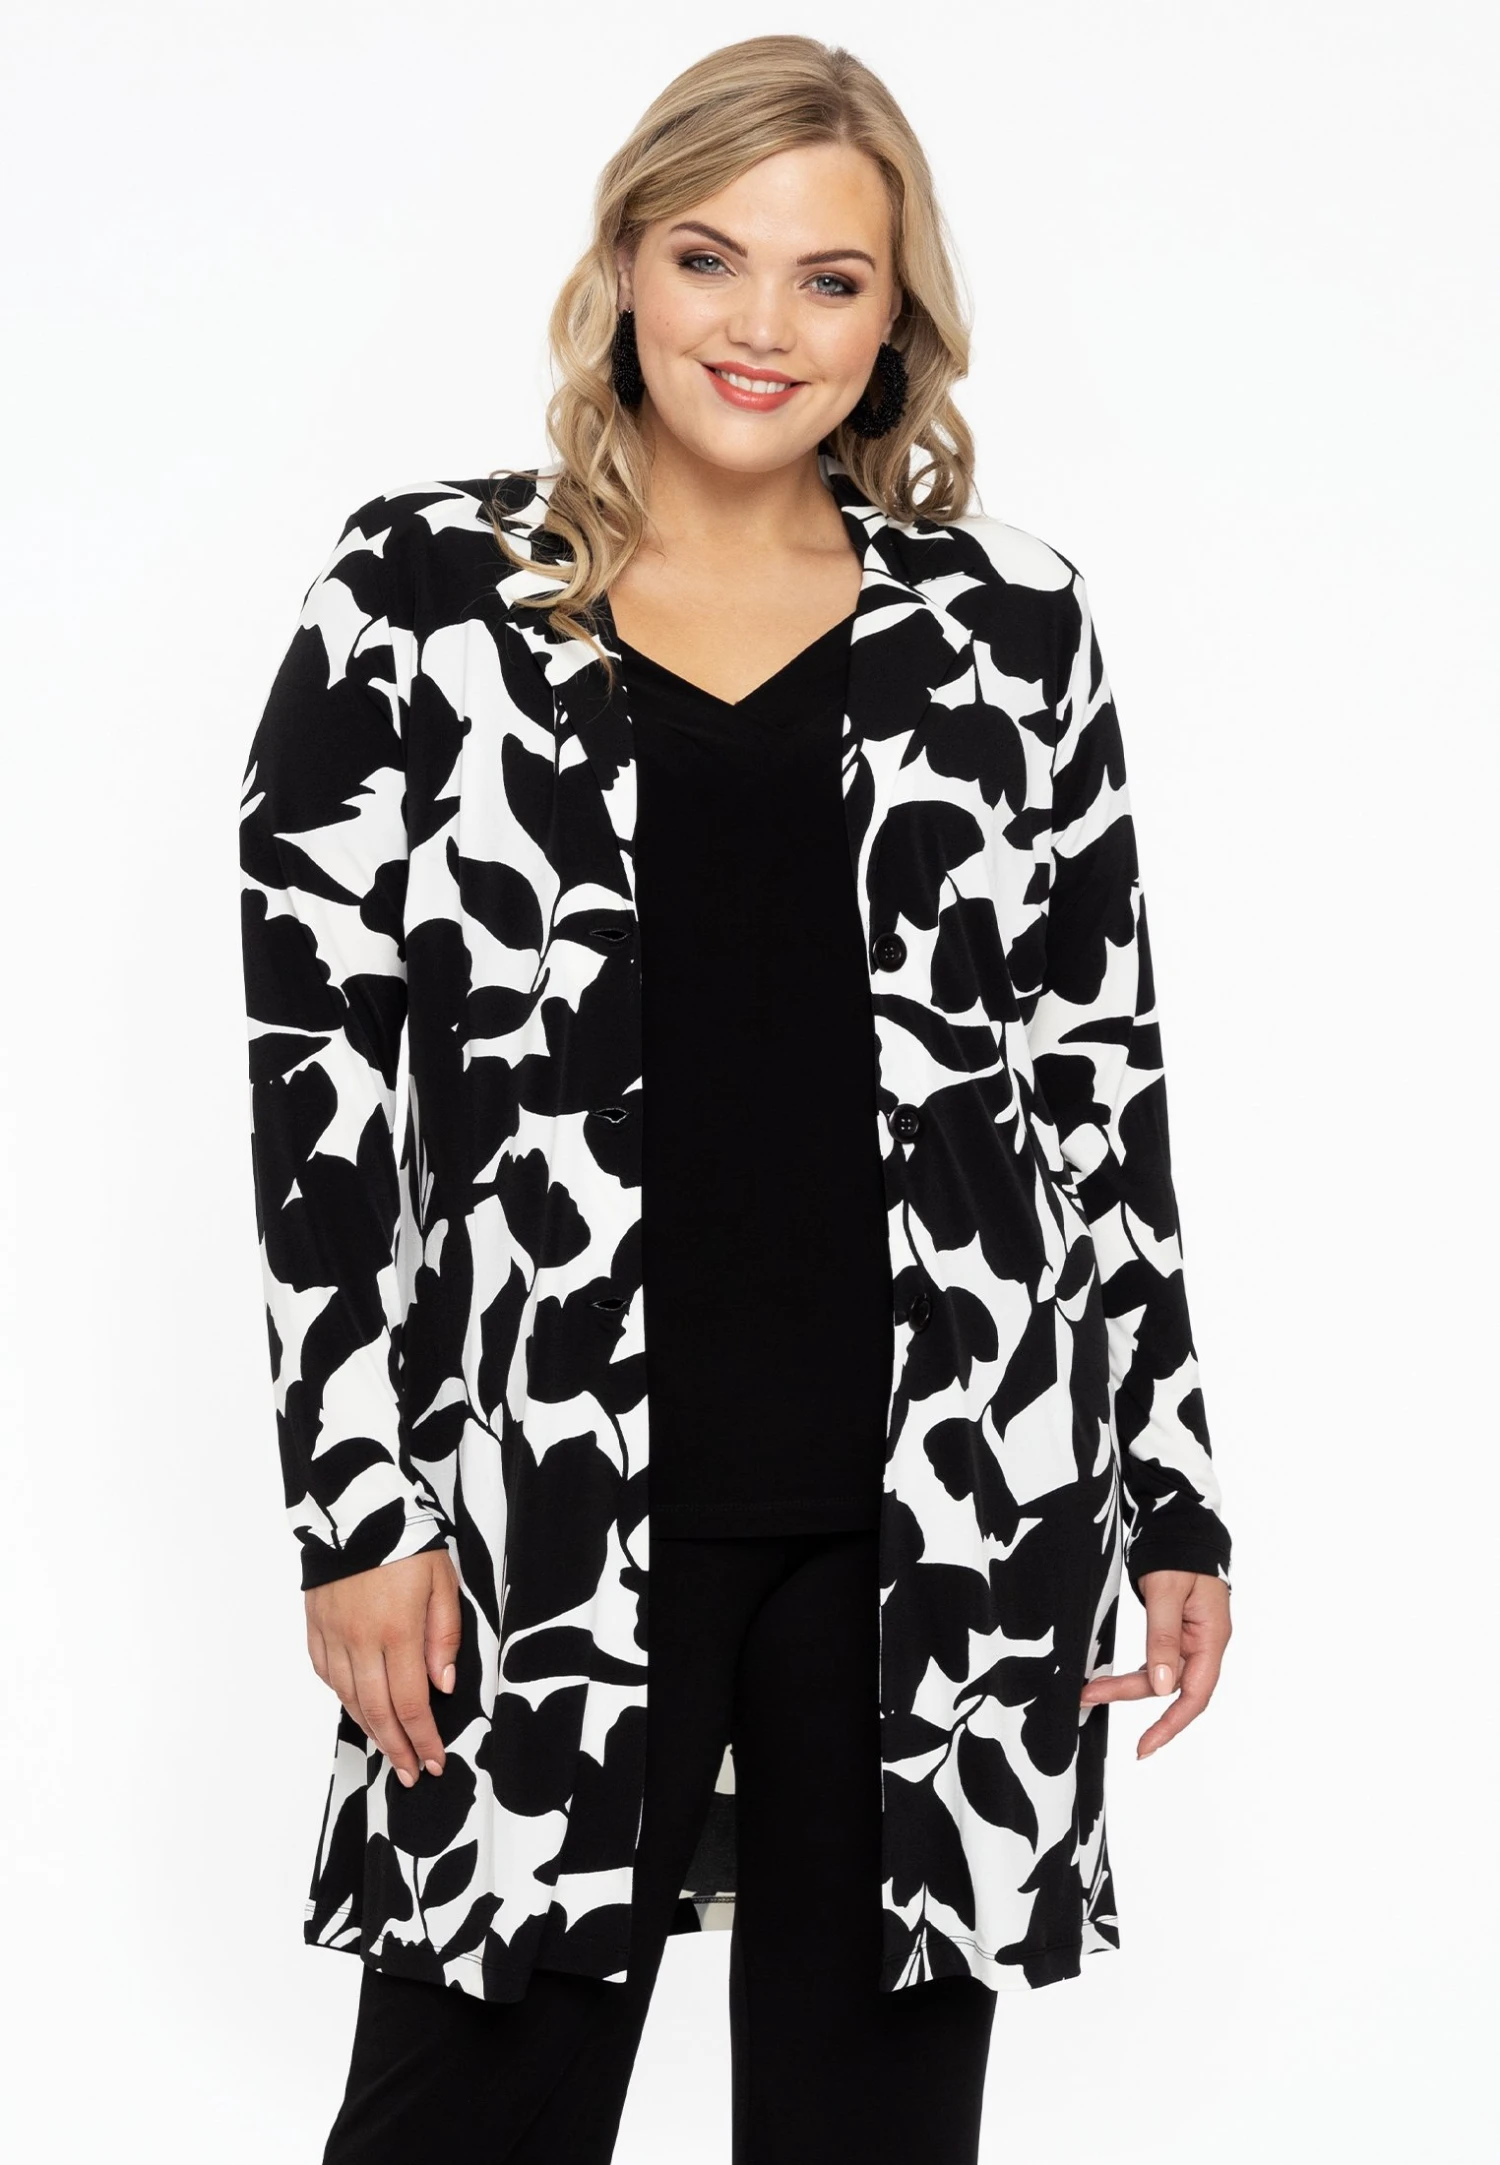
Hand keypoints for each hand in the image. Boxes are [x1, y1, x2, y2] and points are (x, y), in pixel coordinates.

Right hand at [305, 1548, 462, 1785]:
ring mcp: (334, 1636)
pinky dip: (344, 1698)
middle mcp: (361, 1641)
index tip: (435, 1763)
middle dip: (397, 1749)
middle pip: (377, 1712)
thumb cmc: (407, 1542)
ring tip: (388, 1752)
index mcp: (397, 1631)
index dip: (423, 1739)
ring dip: (370, 1731)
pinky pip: (327, 1675)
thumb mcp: (442, 1583)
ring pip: (349, 1699)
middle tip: (411, 1774)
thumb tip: (442, 1687)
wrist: (358, 1510)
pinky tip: (358, 1708)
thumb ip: (443, 1636)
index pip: (411, 1703)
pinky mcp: (316, 1627)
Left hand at [1078, 1569, 1230, 1757]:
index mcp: (1212, 1638)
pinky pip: (1157, 1661)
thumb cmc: (1179, 1552)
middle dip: (1130, 1695)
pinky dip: (1136, 1672)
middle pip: (1171, 1686)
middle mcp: (1204, 1644)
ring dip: (1127, 1685)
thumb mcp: (1167, 1591)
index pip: (1195, 1694)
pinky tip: (1111, 1680)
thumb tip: (1163, 1688)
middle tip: (1088, 1697)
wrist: (1181, 1524)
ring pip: (1160, 1675)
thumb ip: (1163, 1638)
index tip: (1144, 1745)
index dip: (1170, 1723)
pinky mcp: (1176, 1632)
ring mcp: (1191, 1639)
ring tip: (1089, 1690)